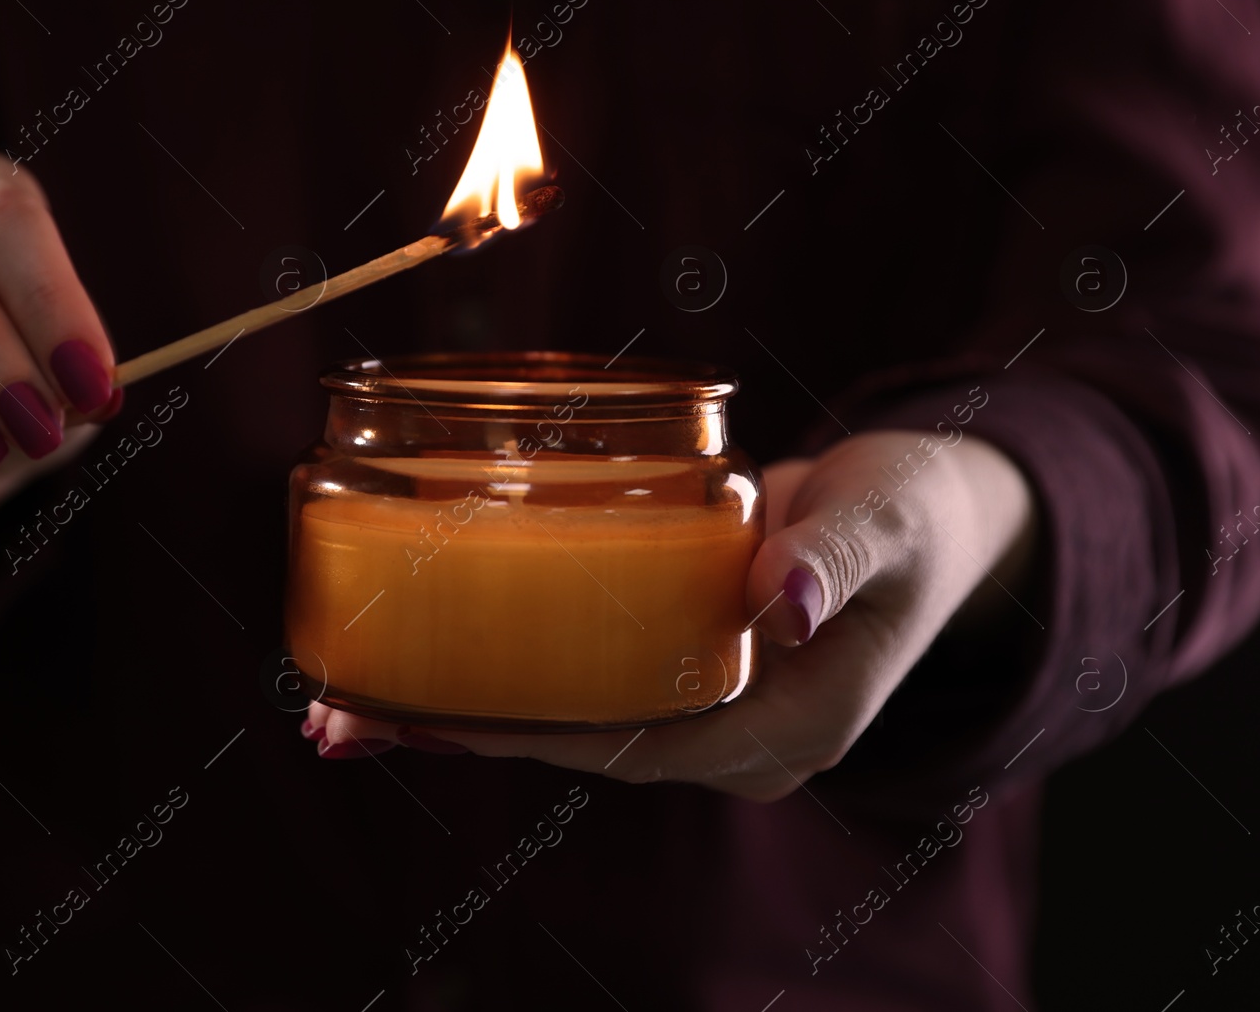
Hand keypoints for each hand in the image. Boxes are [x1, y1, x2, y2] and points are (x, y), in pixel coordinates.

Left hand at [305, 430, 1035, 801]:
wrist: (927, 515)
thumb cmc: (916, 517)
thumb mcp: (889, 526)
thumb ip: (835, 561)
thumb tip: (780, 606)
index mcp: (784, 731)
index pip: (630, 744)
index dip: (523, 733)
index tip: (425, 715)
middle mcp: (727, 737)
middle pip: (573, 744)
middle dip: (458, 732)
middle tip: (332, 717)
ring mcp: (698, 707)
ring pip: (561, 719)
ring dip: (457, 706)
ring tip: (339, 698)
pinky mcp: (672, 666)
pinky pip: (574, 679)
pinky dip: (498, 669)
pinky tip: (419, 654)